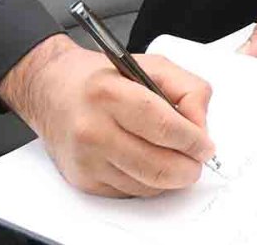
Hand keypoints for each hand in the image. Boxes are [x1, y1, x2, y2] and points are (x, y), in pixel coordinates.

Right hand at [0, 34, 216, 196]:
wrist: (51, 91)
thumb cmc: (100, 78)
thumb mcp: (149, 64)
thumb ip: (186, 88)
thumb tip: (200, 126)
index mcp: (109, 93)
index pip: (164, 127)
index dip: (193, 140)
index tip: (205, 145)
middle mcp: (93, 129)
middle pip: (158, 165)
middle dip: (189, 167)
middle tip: (196, 159)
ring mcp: (88, 159)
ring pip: (149, 185)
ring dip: (170, 177)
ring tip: (172, 157)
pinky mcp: (85, 180)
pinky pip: (132, 192)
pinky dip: (148, 182)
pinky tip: (144, 160)